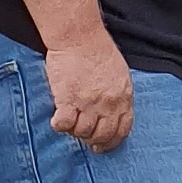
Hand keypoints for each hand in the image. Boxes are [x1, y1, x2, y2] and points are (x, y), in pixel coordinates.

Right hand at [44, 33, 134, 149]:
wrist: (79, 36)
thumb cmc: (98, 50)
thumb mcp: (119, 73)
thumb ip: (118, 95)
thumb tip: (113, 113)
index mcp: (124, 96)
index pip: (123, 129)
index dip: (113, 141)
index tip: (103, 146)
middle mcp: (109, 103)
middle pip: (102, 135)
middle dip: (93, 141)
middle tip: (84, 138)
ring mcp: (89, 103)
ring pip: (82, 132)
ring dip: (75, 131)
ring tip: (70, 120)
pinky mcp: (68, 100)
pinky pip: (63, 124)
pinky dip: (60, 125)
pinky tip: (57, 119)